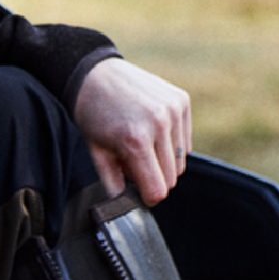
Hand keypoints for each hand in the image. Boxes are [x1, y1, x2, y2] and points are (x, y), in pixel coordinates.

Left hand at [73, 58, 191, 205]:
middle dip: (154, 178)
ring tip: (142, 147)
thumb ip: (114, 184)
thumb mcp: (96, 153)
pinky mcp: (181, 101)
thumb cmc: (93, 115)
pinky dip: (172, 143)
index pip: (158, 190)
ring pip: (181, 161)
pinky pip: (185, 140)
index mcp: (135, 140)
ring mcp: (173, 110)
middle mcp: (159, 123)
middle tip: (134, 165)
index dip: (147, 196)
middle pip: (171, 178)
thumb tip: (127, 205)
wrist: (95, 74)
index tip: (138, 191)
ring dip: (164, 162)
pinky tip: (153, 131)